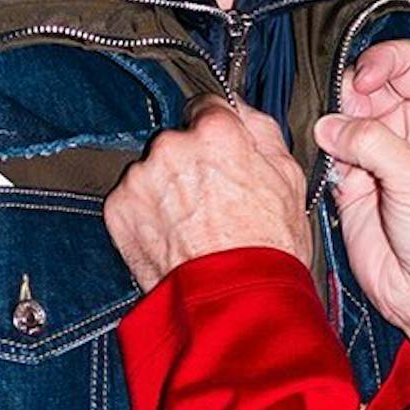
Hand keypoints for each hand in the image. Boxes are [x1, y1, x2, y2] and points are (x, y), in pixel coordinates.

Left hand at [105, 97, 308, 289]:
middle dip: (189, 165)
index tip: (218, 152)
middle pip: (176, 142)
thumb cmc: (269, 248)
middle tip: (212, 202)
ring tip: (193, 228)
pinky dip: (147, 216)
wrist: (235, 302)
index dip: (216, 132)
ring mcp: (141, 178)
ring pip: (152, 172)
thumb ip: (262, 132)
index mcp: (216, 133)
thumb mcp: (290, 180)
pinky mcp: (119, 209)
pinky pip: (132, 202)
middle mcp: (173, 146)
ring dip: (166, 191)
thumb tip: (243, 110)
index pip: (205, 106)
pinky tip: (173, 239)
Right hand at [318, 39, 409, 374]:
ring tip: (334, 142)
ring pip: (342, 115)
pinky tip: (331, 167)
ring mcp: (374, 154)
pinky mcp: (349, 181)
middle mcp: (405, 131)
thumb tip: (332, 124)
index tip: (363, 79)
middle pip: (368, 84)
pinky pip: (326, 150)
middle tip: (340, 110)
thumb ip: (376, 144)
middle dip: (349, 91)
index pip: (408, 63)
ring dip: (331, 122)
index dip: (383, 62)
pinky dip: (320, 152)